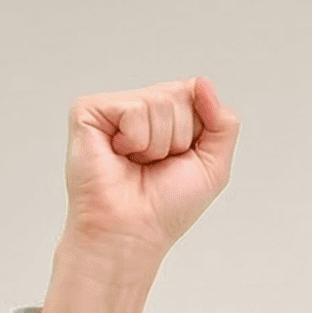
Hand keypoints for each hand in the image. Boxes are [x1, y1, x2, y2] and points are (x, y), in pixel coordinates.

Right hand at [41, 78, 239, 312]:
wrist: (133, 231)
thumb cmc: (167, 206)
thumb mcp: (213, 165)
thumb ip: (223, 122)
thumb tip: (203, 82)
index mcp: (165, 118)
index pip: (196, 94)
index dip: (197, 132)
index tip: (181, 160)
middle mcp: (138, 108)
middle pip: (180, 96)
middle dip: (179, 139)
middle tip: (155, 166)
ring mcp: (112, 108)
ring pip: (159, 102)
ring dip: (158, 144)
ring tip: (137, 163)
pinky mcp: (88, 110)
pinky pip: (133, 109)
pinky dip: (136, 140)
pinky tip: (119, 156)